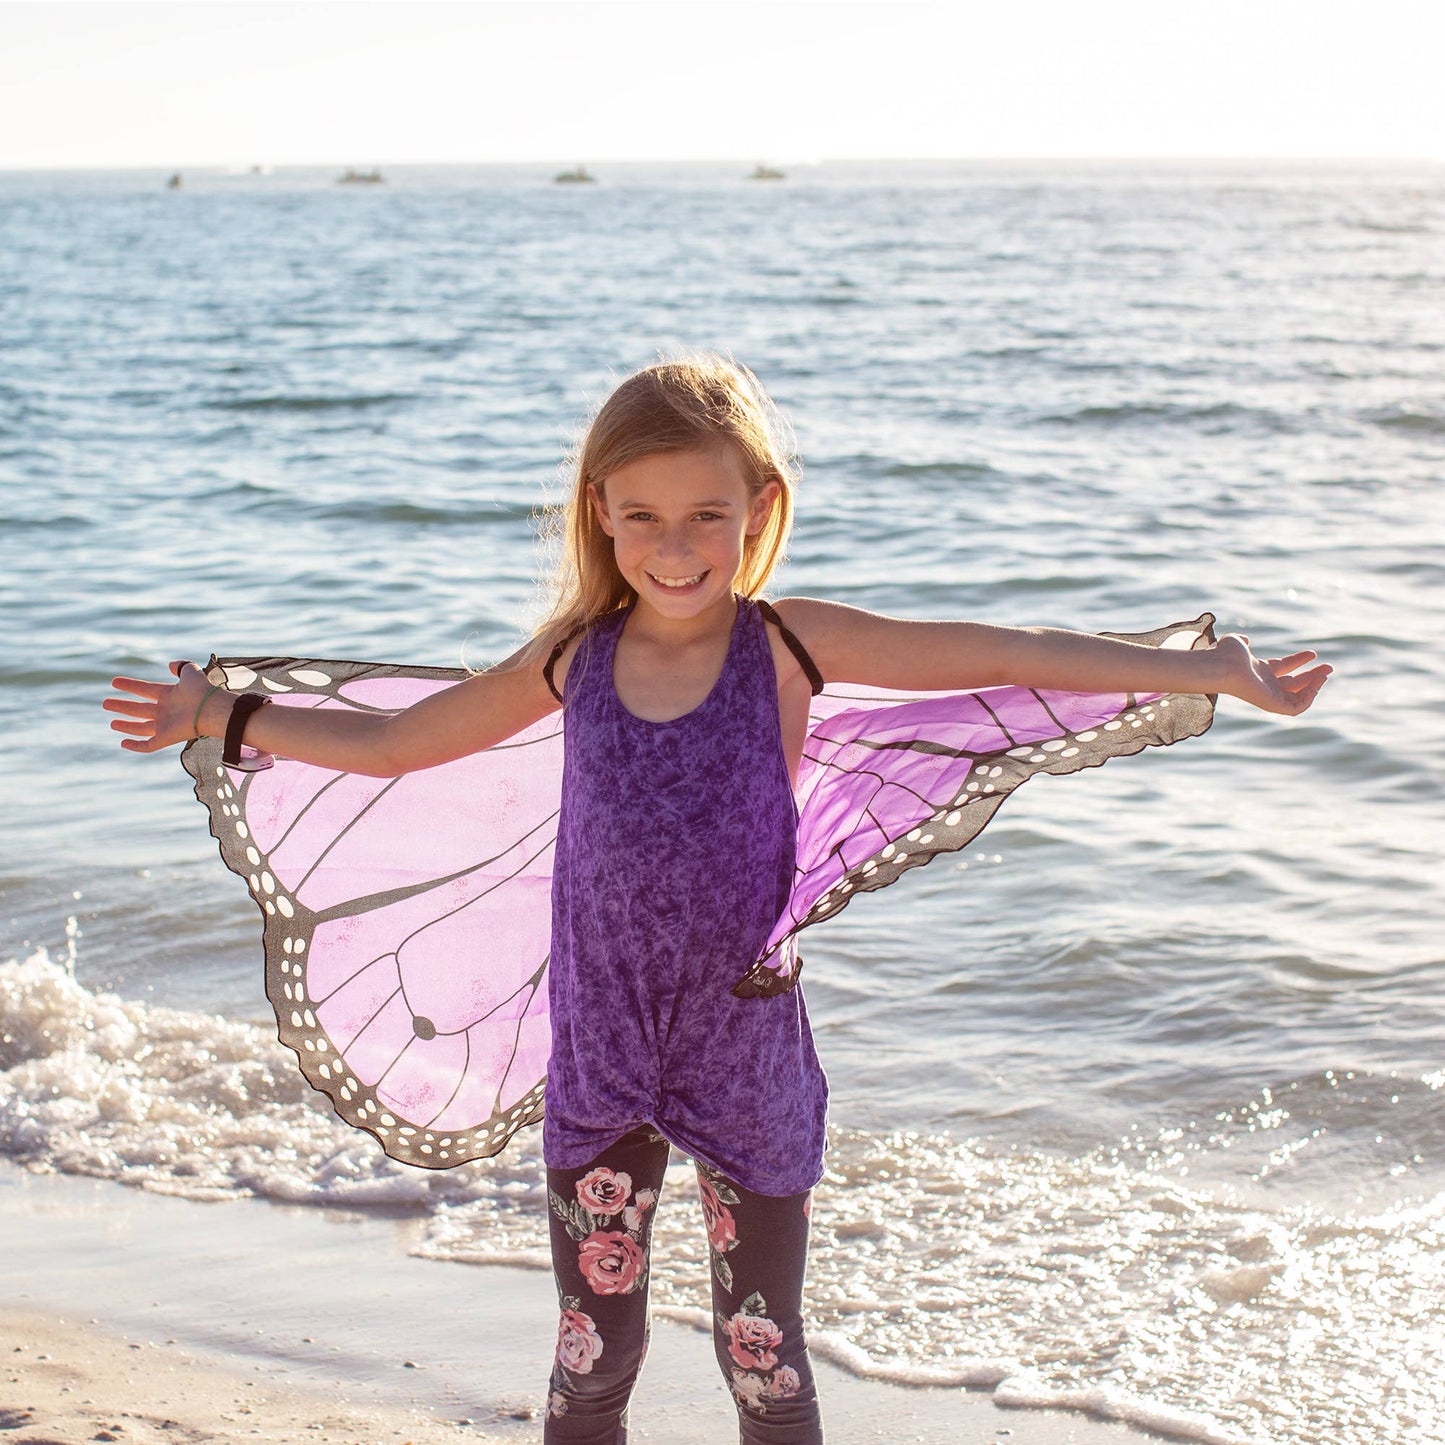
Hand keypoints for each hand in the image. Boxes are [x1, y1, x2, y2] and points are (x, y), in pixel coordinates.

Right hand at [105, 660, 215, 753]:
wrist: (211, 709)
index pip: (145, 690)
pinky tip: (123, 743)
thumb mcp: (191, 671)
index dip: (130, 686)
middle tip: (105, 703)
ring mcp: (165, 725)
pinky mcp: (166, 738)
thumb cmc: (202, 690)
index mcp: (170, 695)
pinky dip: (136, 746)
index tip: (114, 682)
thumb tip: (170, 665)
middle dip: (122, 706)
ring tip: (112, 722)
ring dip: (126, 725)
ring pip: (141, 727)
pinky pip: (148, 745)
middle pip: (140, 709)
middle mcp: (166, 710)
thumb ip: (181, 666)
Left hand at [1213, 634, 1331, 715]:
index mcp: (1259, 670)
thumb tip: (1245, 640)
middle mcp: (1265, 684)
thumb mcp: (1236, 642)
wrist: (1222, 666)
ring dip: (1313, 686)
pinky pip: (1296, 707)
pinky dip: (1308, 698)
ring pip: (1297, 696)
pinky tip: (1316, 684)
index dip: (1299, 661)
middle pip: (1293, 683)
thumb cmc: (1226, 654)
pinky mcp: (1272, 705)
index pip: (1283, 668)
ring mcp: (1269, 695)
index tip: (1313, 654)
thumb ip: (1241, 641)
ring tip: (1326, 674)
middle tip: (1329, 668)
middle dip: (1312, 675)